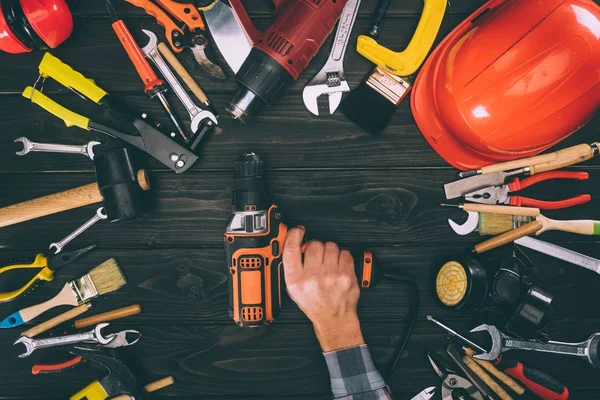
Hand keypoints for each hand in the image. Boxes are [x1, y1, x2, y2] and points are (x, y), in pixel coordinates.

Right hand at [283, 226, 363, 351]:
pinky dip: (342, 256)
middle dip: (316, 247)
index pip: (291, 249)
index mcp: (296, 280)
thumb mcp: (294, 289)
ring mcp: (331, 275)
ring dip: (330, 251)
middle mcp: (313, 277)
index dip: (294, 235)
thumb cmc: (314, 304)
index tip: (298, 231)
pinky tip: (338, 265)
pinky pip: (344, 252)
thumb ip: (293, 267)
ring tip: (329, 263)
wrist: (334, 318)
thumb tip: (295, 243)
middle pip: (314, 244)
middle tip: (318, 257)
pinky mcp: (346, 275)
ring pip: (331, 246)